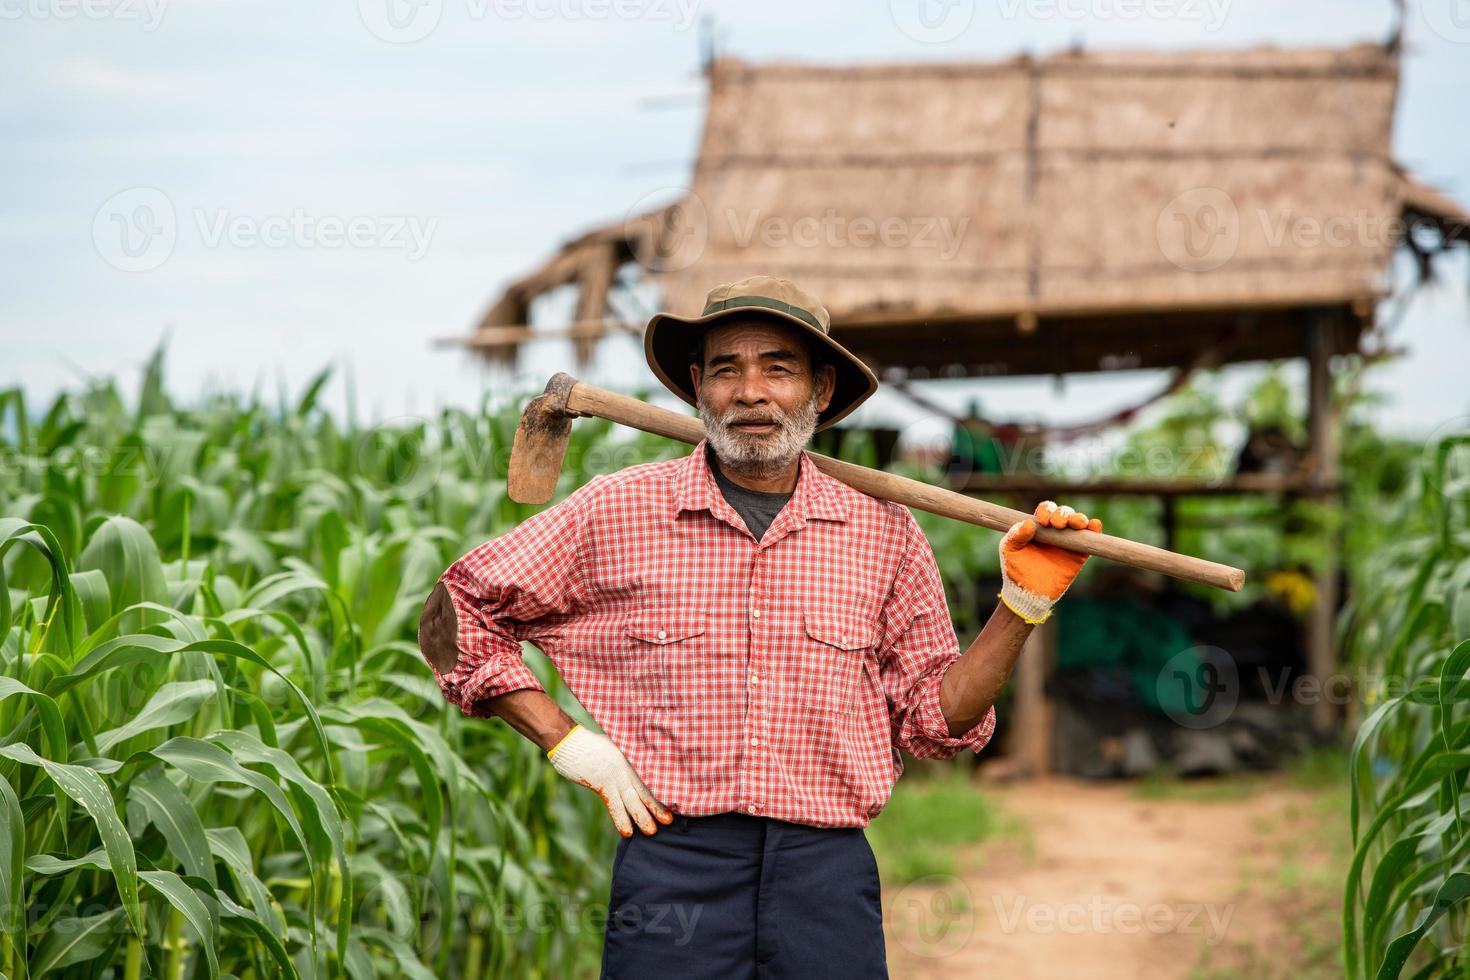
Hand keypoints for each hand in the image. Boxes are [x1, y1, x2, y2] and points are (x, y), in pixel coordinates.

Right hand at [547, 724, 673, 837]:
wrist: (568, 741)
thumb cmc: (590, 743)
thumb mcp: (614, 745)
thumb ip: (626, 756)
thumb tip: (637, 764)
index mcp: (631, 756)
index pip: (650, 775)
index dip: (661, 789)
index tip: (674, 801)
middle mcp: (626, 766)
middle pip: (645, 789)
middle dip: (657, 806)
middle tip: (670, 821)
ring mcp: (614, 775)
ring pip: (632, 799)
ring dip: (643, 816)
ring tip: (652, 831)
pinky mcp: (601, 783)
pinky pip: (614, 805)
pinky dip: (621, 819)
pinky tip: (627, 832)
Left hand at [998, 500, 1102, 624]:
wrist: (1027, 594)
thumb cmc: (1015, 570)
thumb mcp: (1009, 550)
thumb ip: (1015, 535)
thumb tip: (1028, 523)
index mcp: (1038, 526)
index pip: (1046, 510)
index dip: (1046, 510)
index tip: (1042, 521)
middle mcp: (1055, 531)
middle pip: (1065, 512)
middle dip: (1063, 514)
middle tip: (1057, 524)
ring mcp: (1068, 542)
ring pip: (1078, 522)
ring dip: (1079, 518)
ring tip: (1076, 523)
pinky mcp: (1079, 555)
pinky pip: (1090, 539)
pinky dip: (1094, 529)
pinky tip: (1094, 525)